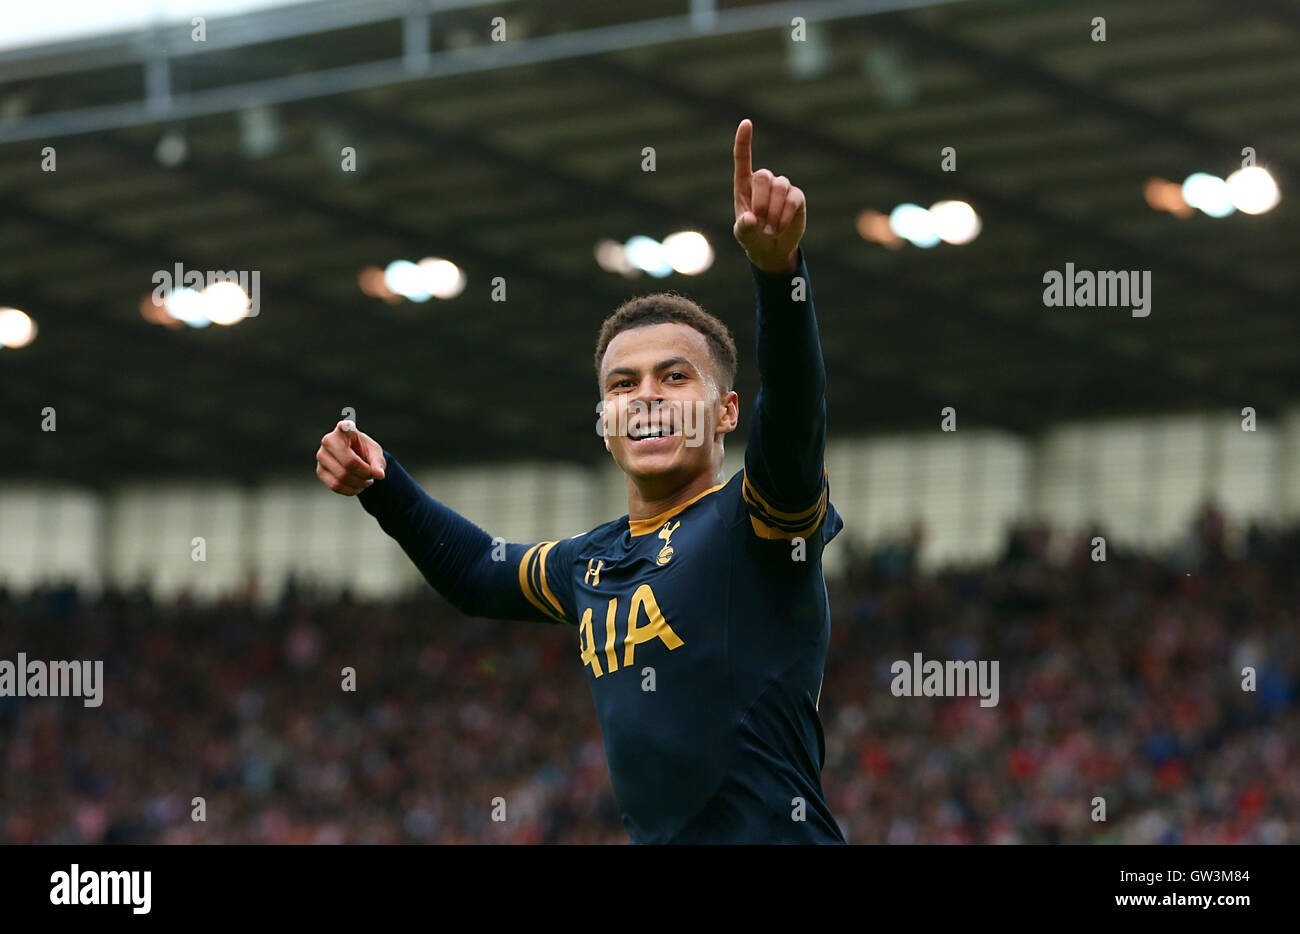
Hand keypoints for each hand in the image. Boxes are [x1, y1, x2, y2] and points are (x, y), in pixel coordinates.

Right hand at [316, 419, 385, 494]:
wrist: (355, 459)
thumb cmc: (365, 451)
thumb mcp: (375, 453)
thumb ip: (378, 462)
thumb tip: (380, 475)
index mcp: (344, 431)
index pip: (344, 427)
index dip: (344, 426)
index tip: (345, 425)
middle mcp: (328, 440)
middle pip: (349, 463)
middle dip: (365, 474)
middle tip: (372, 476)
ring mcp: (321, 456)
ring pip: (342, 477)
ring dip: (359, 484)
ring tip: (367, 481)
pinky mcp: (320, 471)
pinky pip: (336, 486)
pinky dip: (351, 490)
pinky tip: (358, 486)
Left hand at [732, 118, 805, 273]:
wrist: (771, 248)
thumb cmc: (751, 236)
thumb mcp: (742, 235)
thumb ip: (743, 227)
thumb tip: (752, 218)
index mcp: (744, 184)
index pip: (743, 157)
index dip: (744, 140)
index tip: (746, 123)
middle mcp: (763, 181)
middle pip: (763, 175)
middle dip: (761, 200)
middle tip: (759, 220)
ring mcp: (781, 187)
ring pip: (780, 187)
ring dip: (774, 211)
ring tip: (770, 229)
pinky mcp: (797, 197)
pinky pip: (793, 199)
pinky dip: (785, 215)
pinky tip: (780, 227)